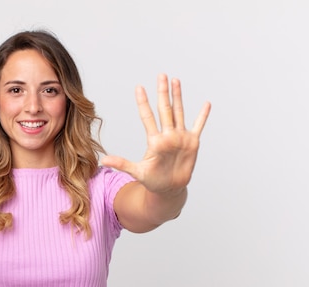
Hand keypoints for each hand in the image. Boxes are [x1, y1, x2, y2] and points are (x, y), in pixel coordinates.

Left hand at [102, 74, 210, 194]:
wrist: (169, 189)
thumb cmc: (152, 180)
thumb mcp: (137, 172)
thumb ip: (121, 164)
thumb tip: (103, 161)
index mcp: (154, 140)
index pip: (147, 117)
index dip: (143, 103)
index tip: (139, 88)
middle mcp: (167, 135)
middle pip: (164, 109)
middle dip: (162, 92)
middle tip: (161, 75)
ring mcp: (180, 137)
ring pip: (179, 112)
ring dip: (178, 97)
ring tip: (175, 80)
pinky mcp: (192, 143)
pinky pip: (198, 126)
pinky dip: (202, 116)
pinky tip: (206, 104)